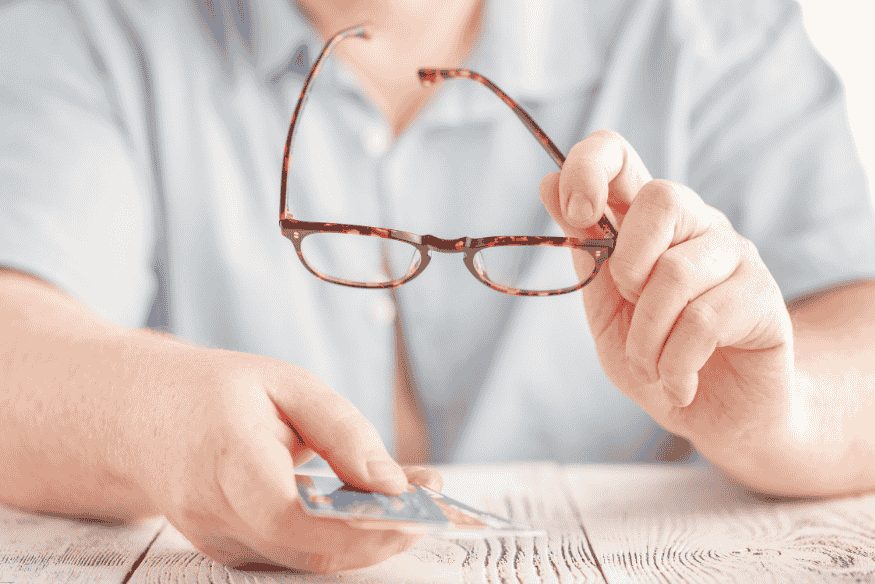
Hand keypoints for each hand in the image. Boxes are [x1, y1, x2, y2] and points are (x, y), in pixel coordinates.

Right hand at [119, 342, 441, 572]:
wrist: (140, 415)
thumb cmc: (215, 391)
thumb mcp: (285, 383)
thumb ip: (341, 430)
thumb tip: (394, 483)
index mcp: (226, 462)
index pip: (295, 519)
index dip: (361, 527)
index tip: (418, 512)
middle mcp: (217, 516)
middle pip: (312, 550)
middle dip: (385, 535)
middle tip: (439, 503)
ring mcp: (220, 541)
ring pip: (309, 557)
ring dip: (372, 535)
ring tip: (423, 498)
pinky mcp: (233, 549)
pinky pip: (296, 551)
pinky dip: (344, 534)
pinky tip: (377, 505)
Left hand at [539, 130, 795, 475]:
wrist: (718, 416)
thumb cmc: (659, 356)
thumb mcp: (605, 309)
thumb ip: (585, 252)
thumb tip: (548, 183)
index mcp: (648, 223)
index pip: (620, 155)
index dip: (590, 167)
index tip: (576, 213)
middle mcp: (697, 226)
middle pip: (662, 197)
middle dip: (628, 266)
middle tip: (632, 308)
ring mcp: (736, 257)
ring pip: (676, 273)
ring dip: (647, 337)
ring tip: (653, 365)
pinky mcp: (764, 299)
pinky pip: (703, 320)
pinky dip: (675, 363)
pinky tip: (679, 382)